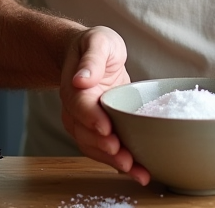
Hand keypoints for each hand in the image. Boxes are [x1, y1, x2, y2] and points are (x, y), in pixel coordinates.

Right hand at [59, 26, 150, 185]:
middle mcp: (77, 110)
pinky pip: (105, 149)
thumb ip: (92, 59)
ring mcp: (87, 122)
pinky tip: (139, 172)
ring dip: (114, 162)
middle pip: (86, 134)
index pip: (80, 107)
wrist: (88, 55)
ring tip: (137, 172)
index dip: (92, 120)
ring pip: (94, 147)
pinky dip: (119, 163)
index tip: (107, 129)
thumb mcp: (98, 42)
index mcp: (75, 88)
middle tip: (125, 158)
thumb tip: (81, 79)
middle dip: (105, 149)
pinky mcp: (100, 129)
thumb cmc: (95, 46)